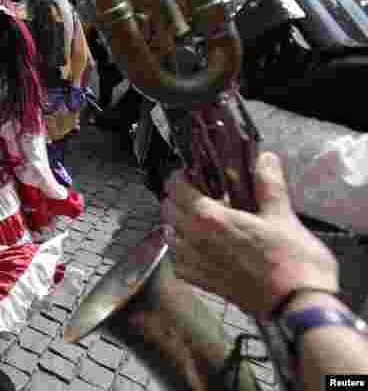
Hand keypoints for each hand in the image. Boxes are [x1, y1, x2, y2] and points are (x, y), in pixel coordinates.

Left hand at [161, 152, 338, 318]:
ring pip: (170, 234)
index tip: (194, 173)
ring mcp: (195, 264)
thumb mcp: (283, 215)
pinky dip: (184, 250)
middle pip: (168, 209)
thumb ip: (268, 184)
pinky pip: (178, 260)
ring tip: (203, 219)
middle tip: (202, 193)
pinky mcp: (202, 283)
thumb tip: (264, 159)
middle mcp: (194, 240)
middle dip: (179, 197)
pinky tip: (203, 246)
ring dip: (180, 223)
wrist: (298, 307)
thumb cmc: (293, 260)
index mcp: (210, 219)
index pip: (175, 188)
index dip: (180, 177)